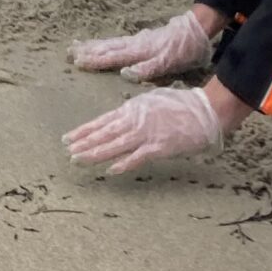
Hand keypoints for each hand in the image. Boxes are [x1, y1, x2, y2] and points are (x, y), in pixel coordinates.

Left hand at [64, 86, 229, 175]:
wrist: (204, 110)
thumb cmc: (180, 104)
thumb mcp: (151, 101)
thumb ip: (135, 111)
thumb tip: (121, 118)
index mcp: (132, 108)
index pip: (103, 121)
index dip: (85, 130)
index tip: (68, 137)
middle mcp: (135, 120)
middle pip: (104, 133)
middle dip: (84, 143)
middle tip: (67, 151)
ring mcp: (146, 133)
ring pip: (115, 145)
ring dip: (96, 153)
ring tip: (78, 159)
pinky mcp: (159, 147)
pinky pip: (138, 157)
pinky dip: (124, 163)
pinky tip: (110, 170)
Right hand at [69, 7, 221, 81]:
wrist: (195, 31)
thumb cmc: (182, 50)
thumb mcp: (168, 63)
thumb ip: (147, 69)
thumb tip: (125, 73)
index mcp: (139, 51)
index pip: (112, 56)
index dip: (95, 60)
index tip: (77, 61)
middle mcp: (134, 44)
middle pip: (106, 47)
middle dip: (88, 51)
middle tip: (69, 52)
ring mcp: (136, 41)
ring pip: (110, 43)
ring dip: (93, 46)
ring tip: (77, 46)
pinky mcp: (140, 40)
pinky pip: (117, 42)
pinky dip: (105, 43)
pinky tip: (101, 45)